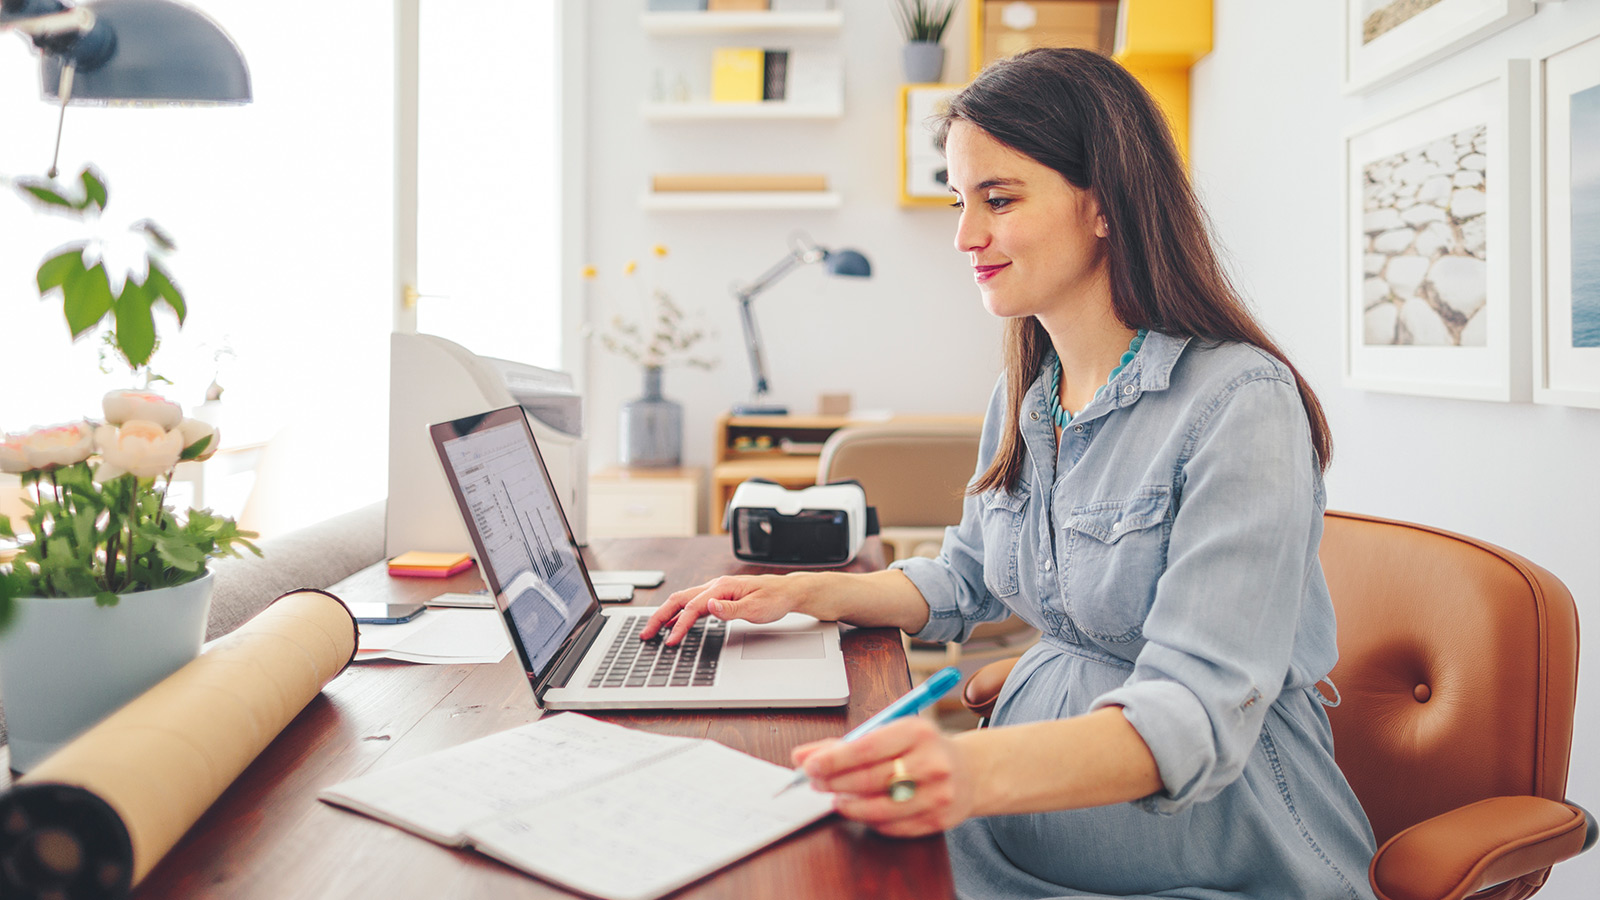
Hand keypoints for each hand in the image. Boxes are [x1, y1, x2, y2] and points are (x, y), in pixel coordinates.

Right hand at [638, 574, 809, 644]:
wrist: (787, 591)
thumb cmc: (774, 599)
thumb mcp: (756, 608)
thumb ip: (731, 609)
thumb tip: (710, 607)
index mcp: (722, 587)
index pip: (693, 608)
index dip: (679, 626)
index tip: (670, 641)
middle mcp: (715, 586)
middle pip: (679, 600)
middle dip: (660, 617)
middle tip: (646, 634)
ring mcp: (715, 591)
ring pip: (683, 601)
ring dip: (666, 615)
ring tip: (652, 630)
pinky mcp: (718, 597)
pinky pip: (692, 604)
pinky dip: (678, 614)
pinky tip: (672, 624)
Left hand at [792, 717, 976, 837]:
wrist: (971, 771)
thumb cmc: (922, 748)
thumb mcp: (892, 731)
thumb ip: (845, 743)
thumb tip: (803, 756)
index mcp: (918, 732)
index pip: (867, 748)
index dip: (833, 759)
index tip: (810, 765)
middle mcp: (931, 762)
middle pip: (870, 779)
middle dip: (834, 782)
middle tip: (815, 782)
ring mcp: (937, 794)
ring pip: (879, 808)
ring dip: (849, 806)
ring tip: (837, 798)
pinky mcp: (937, 820)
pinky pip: (892, 826)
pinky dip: (870, 820)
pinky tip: (862, 809)